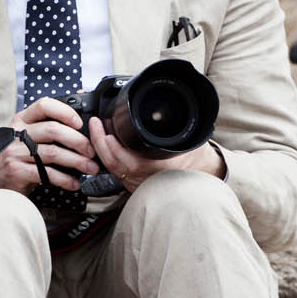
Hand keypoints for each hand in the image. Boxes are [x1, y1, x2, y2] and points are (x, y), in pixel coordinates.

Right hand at [0, 98, 100, 194]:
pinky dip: (65, 179)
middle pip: (53, 130)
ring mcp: (15, 152)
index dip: (65, 112)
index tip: (80, 123)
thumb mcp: (30, 137)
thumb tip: (80, 112)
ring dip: (77, 161)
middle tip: (92, 151)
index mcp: (22, 120)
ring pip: (53, 152)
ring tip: (90, 168)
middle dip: (78, 141)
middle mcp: (17, 133)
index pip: (44, 105)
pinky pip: (47, 174)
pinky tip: (74, 183)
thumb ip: (50, 125)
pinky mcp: (17, 171)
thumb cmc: (20, 157)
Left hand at [85, 117, 224, 193]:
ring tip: (98, 131)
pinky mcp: (134, 185)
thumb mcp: (187, 137)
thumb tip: (164, 112)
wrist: (200, 173)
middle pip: (112, 163)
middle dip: (99, 141)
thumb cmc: (194, 156)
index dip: (112, 145)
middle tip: (95, 123)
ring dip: (101, 149)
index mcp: (155, 167)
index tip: (106, 128)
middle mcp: (144, 178)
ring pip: (111, 169)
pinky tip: (105, 145)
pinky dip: (108, 157)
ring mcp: (137, 183)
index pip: (125, 159)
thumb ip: (175, 127)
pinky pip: (115, 172)